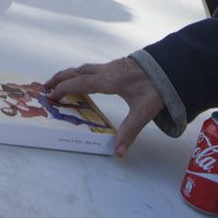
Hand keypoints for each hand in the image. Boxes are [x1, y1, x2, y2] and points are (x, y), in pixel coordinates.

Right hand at [44, 57, 161, 157]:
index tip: (51, 95)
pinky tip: (84, 79)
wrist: (171, 67)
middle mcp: (108, 70)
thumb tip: (118, 153)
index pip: (81, 83)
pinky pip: (93, 68)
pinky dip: (81, 72)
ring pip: (86, 67)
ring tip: (60, 81)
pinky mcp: (118, 65)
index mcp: (110, 80)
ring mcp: (113, 66)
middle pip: (79, 71)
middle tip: (46, 85)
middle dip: (61, 77)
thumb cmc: (157, 88)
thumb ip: (130, 132)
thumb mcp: (144, 112)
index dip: (65, 88)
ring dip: (70, 74)